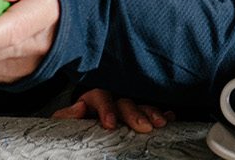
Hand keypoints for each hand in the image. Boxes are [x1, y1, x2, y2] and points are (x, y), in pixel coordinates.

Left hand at [52, 88, 169, 132]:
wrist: (77, 138)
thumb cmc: (71, 129)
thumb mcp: (63, 124)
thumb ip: (67, 116)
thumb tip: (80, 107)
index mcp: (92, 101)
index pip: (100, 96)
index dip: (106, 108)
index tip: (110, 124)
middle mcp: (112, 102)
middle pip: (125, 102)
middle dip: (135, 113)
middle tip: (144, 126)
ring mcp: (127, 110)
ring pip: (141, 106)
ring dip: (151, 113)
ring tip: (161, 123)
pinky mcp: (138, 118)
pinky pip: (152, 114)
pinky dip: (162, 114)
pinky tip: (170, 118)